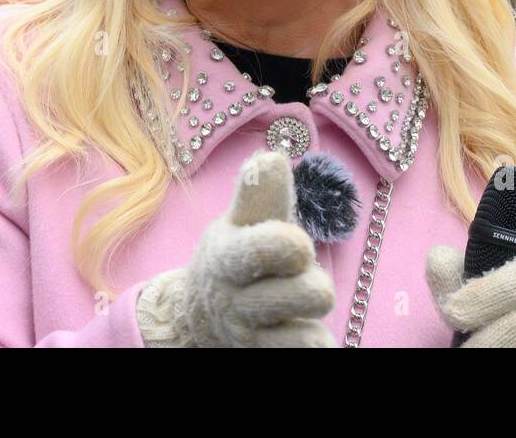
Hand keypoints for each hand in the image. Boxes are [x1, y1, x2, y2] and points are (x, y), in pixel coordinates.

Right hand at [136, 151, 335, 347]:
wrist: (199, 314)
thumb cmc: (235, 253)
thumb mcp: (240, 220)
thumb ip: (260, 192)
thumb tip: (273, 158)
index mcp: (226, 257)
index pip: (258, 252)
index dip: (287, 247)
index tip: (300, 243)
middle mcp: (235, 301)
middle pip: (306, 294)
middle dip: (315, 280)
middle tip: (301, 270)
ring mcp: (249, 337)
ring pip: (308, 338)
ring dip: (315, 314)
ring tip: (303, 299)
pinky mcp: (263, 357)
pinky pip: (307, 356)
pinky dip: (315, 344)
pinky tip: (303, 330)